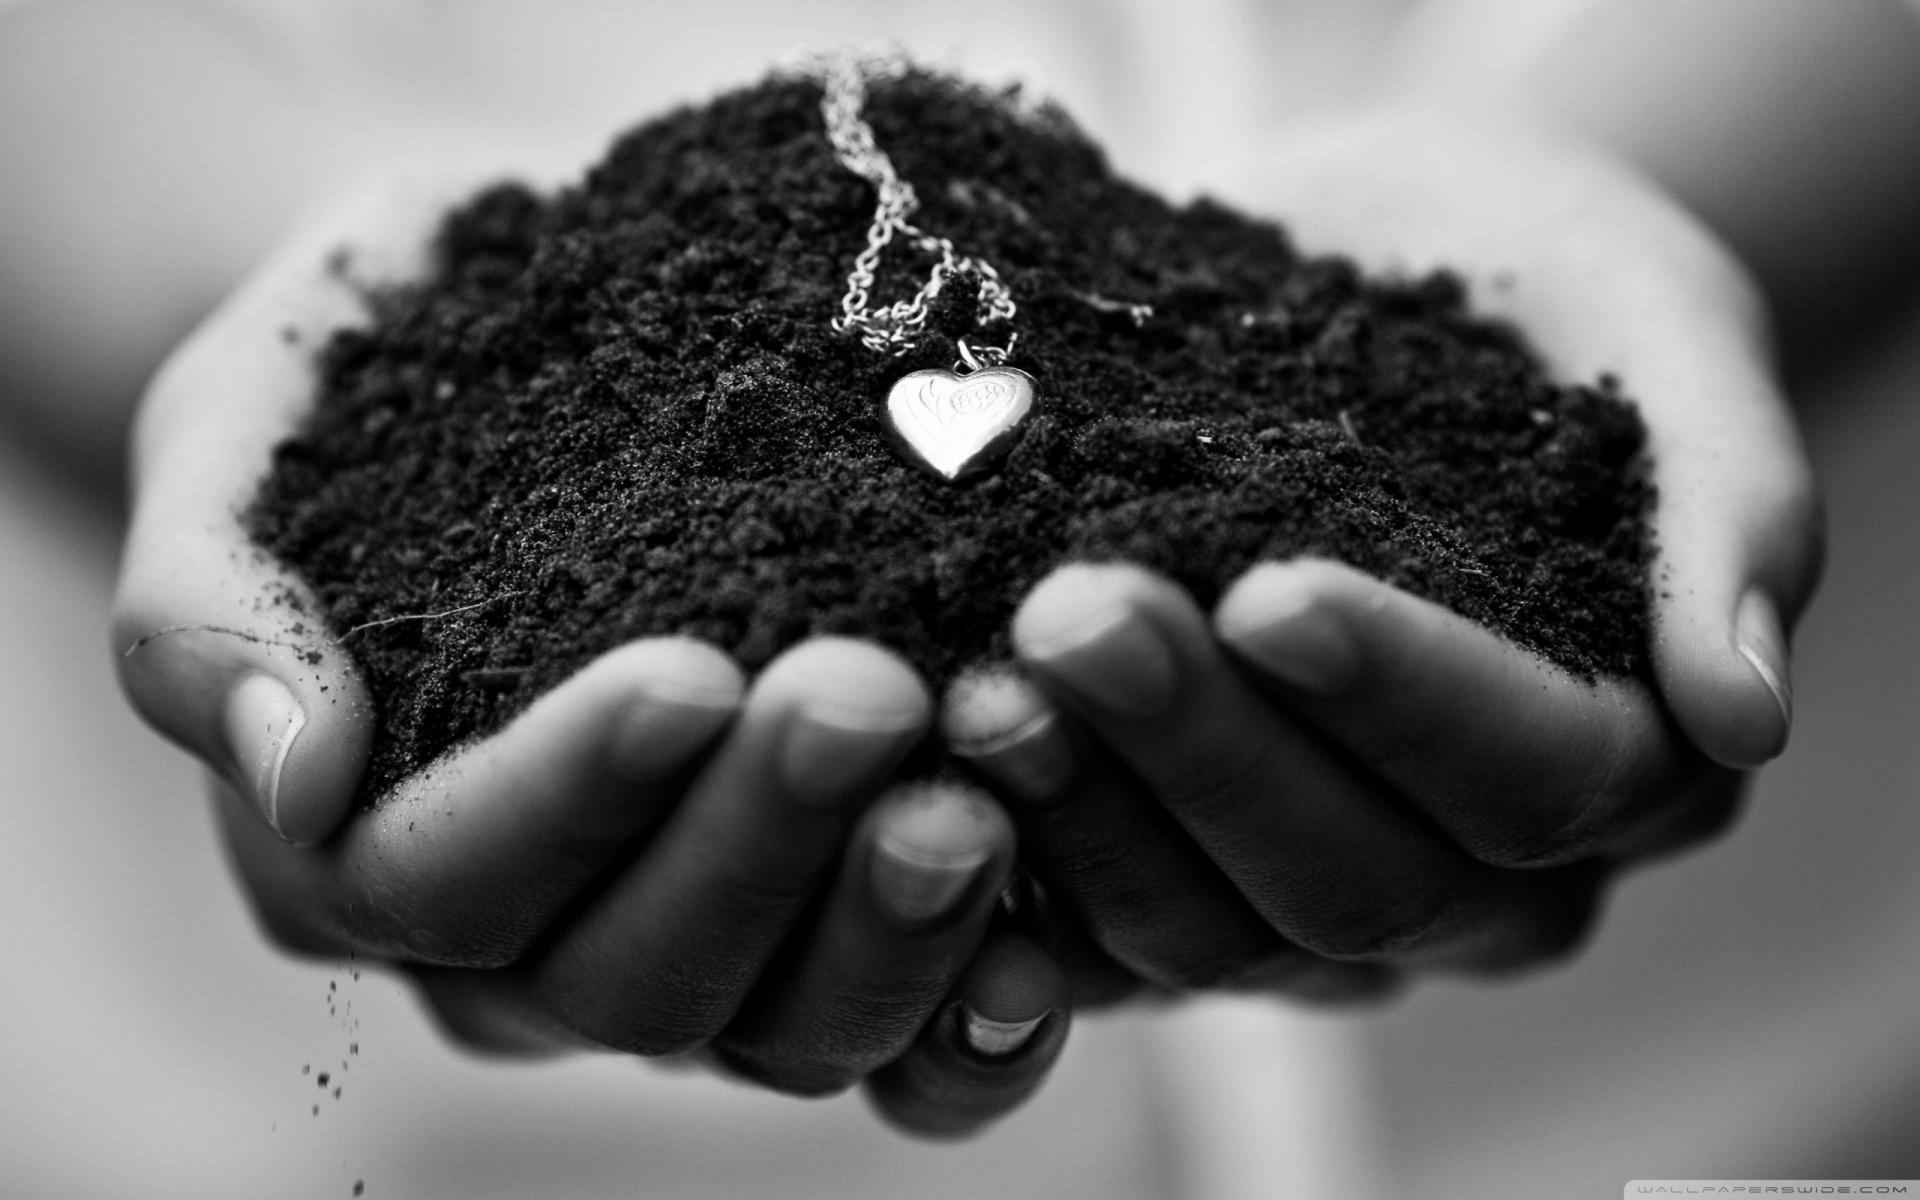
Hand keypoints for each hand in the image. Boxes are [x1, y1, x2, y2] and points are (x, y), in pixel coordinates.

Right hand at [110, 175, 1067, 1136]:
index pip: (453, 878)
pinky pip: (900, 1040)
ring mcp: (692, 946)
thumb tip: (299, 781)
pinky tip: (1046, 952)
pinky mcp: (825, 928)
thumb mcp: (239, 434)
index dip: (566, 798)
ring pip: (777, 1025)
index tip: (685, 672)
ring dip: (884, 933)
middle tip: (865, 695)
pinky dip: (971, 1024)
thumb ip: (211, 609)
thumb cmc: (368, 370)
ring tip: (975, 803)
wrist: (525, 316)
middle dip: (755, 847)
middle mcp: (529, 940)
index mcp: (368, 850)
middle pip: (633, 971)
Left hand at [943, 109, 1820, 997]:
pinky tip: (928, 768)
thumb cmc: (1533, 288)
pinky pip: (1088, 928)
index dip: (1403, 699)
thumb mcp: (1666, 326)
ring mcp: (1305, 887)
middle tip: (1072, 615)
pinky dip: (1006, 864)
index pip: (1527, 779)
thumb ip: (1732, 506)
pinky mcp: (1168, 867)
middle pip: (1347, 877)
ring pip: (1203, 926)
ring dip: (1085, 811)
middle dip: (1203, 751)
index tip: (1272, 588)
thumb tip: (1747, 710)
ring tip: (976, 683)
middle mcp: (1469, 868)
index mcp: (1617, 761)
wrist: (1369, 260)